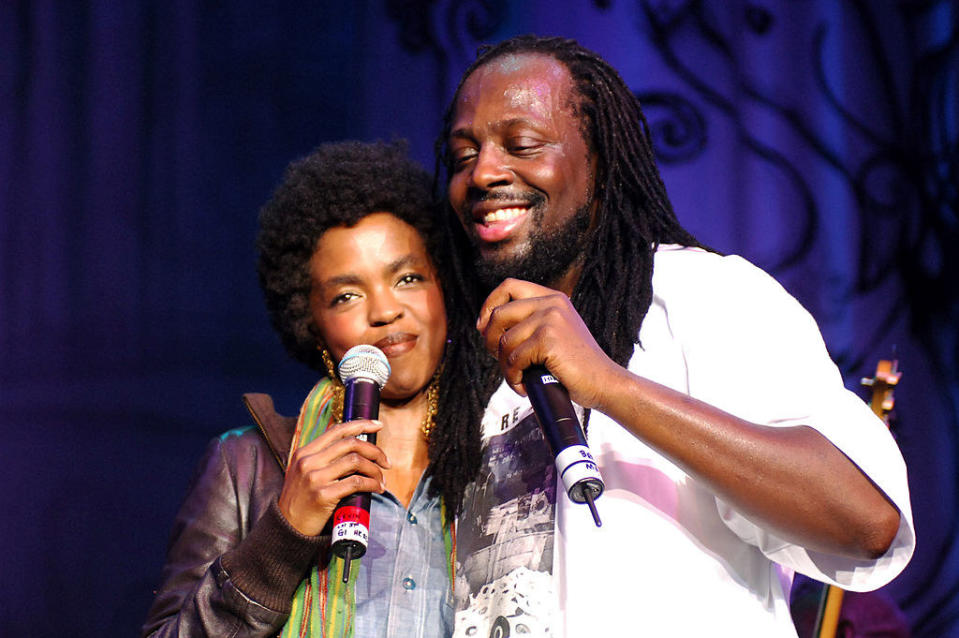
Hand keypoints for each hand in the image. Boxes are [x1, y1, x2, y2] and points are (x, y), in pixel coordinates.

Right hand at [277, 419, 389, 535]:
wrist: (287, 528)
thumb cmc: (301, 500)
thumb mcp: (303, 472)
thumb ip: (323, 458)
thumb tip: (354, 447)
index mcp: (304, 452)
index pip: (337, 430)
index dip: (360, 424)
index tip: (377, 425)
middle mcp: (308, 462)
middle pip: (350, 444)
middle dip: (374, 450)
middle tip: (386, 462)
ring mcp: (315, 478)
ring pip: (356, 461)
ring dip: (375, 470)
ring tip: (381, 479)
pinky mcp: (323, 495)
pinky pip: (356, 482)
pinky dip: (371, 483)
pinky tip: (376, 488)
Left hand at [477, 278, 618, 409]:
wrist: (604, 383)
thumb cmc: (575, 365)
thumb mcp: (553, 333)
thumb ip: (527, 323)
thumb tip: (484, 325)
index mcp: (552, 297)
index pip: (508, 286)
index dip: (489, 306)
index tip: (484, 328)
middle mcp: (551, 303)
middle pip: (498, 314)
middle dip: (490, 341)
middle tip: (501, 360)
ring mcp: (551, 319)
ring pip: (504, 341)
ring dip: (506, 367)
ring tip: (519, 380)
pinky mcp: (549, 340)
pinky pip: (514, 359)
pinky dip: (514, 378)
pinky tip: (525, 387)